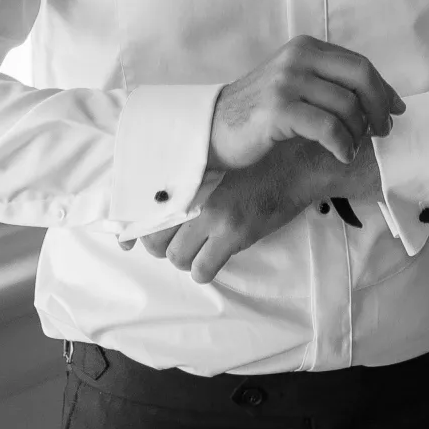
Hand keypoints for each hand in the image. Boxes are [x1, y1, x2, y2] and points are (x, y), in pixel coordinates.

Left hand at [128, 136, 383, 284]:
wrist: (299, 161)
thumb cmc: (262, 158)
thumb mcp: (220, 161)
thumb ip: (194, 177)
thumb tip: (168, 199)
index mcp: (189, 174)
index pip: (147, 207)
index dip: (134, 229)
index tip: (130, 240)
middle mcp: (194, 193)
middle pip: (154, 236)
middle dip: (161, 246)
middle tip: (174, 243)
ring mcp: (212, 214)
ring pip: (176, 256)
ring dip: (185, 259)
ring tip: (196, 252)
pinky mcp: (233, 233)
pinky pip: (202, 269)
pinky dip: (203, 270)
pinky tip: (212, 261)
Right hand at [208, 35, 404, 170]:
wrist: (212, 129)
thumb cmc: (258, 113)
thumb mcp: (294, 85)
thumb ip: (329, 83)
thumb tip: (382, 99)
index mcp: (305, 48)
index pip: (360, 63)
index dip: (384, 88)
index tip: (396, 110)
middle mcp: (298, 58)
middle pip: (361, 77)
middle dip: (379, 107)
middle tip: (382, 131)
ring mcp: (287, 82)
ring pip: (347, 105)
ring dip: (359, 132)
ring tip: (353, 147)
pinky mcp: (279, 110)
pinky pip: (328, 128)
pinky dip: (343, 144)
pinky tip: (343, 155)